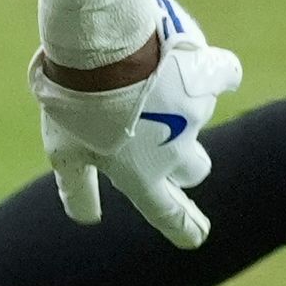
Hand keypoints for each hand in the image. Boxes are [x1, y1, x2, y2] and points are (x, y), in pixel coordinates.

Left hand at [31, 0, 244, 246]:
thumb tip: (86, 217)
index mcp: (142, 174)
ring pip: (195, 115)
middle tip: (157, 136)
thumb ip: (77, 186)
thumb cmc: (75, 103)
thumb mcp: (63, 150)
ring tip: (134, 73)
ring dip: (174, 101)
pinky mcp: (210, 75)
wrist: (102, 47)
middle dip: (183, 161)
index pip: (167, 212)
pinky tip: (189, 58)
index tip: (197, 237)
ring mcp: (197, 113)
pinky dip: (209, 70)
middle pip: (194, 168)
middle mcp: (176, 151)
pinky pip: (222, 75)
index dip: (183, 227)